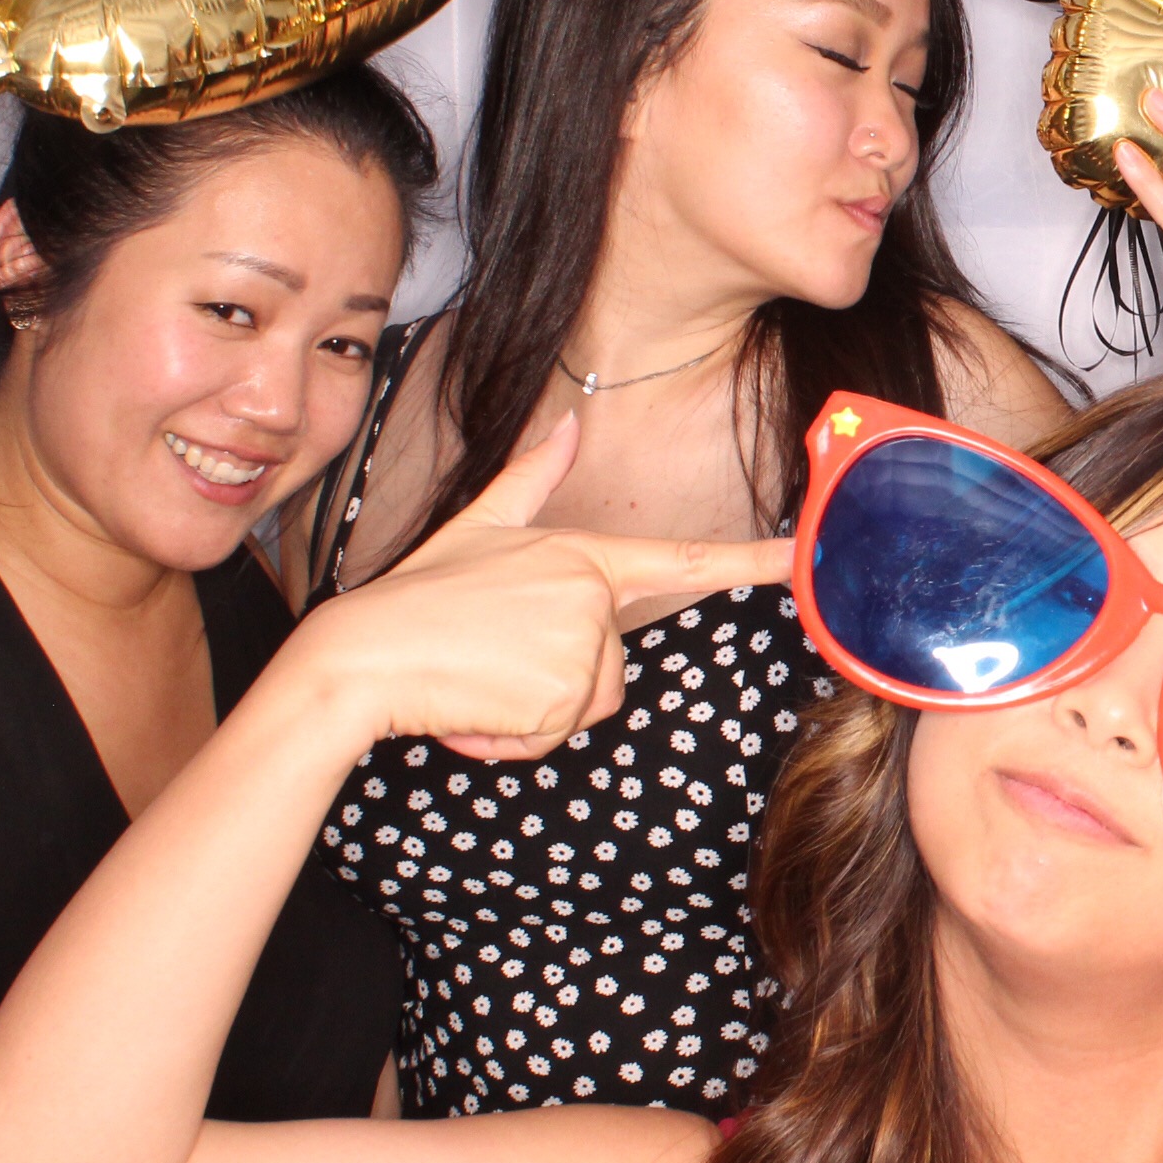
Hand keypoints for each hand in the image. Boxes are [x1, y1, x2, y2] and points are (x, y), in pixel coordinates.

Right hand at [276, 415, 787, 761]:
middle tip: (489, 660)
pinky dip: (515, 738)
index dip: (752, 561)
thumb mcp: (478, 528)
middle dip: (553, 684)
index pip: (683, 561)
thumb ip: (532, 480)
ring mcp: (581, 642)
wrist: (359, 657)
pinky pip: (558, 735)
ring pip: (587, 705)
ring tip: (480, 682)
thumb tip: (565, 424)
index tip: (804, 555)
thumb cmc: (416, 599)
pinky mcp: (564, 691)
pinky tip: (476, 709)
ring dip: (533, 713)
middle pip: (612, 669)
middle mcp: (591, 595)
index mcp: (581, 556)